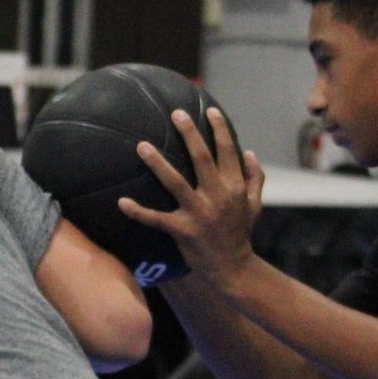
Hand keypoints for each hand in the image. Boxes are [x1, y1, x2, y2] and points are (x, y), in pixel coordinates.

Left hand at [118, 107, 265, 280]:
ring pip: (176, 183)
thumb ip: (255, 178)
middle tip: (176, 113)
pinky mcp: (183, 230)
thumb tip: (250, 152)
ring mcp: (200, 213)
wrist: (233, 268)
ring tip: (142, 146)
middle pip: (202, 158)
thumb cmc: (240, 233)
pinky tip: (121, 202)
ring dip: (158, 164)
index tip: (208, 110)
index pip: (227, 152)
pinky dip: (138, 211)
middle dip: (190, 134)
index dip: (219, 129)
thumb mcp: (255, 205)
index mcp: (234, 187)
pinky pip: (156, 218)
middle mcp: (218, 196)